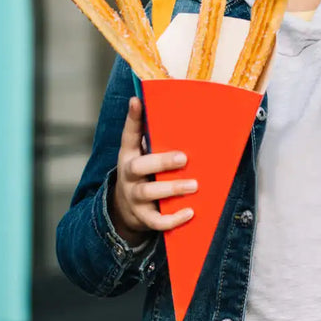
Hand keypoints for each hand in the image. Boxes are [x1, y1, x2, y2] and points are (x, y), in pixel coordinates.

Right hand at [109, 97, 195, 245]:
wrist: (126, 208)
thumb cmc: (145, 174)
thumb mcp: (144, 155)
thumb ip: (157, 140)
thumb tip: (183, 116)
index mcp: (129, 155)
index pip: (129, 134)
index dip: (132, 118)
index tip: (137, 100)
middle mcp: (128, 175)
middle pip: (139, 167)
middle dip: (161, 162)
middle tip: (183, 158)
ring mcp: (134, 197)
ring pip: (149, 193)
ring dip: (172, 189)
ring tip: (194, 185)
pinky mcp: (142, 217)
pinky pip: (156, 221)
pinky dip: (173, 219)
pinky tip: (190, 212)